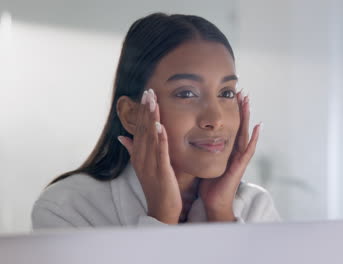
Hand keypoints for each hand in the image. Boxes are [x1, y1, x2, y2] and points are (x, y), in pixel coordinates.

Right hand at [118, 89, 181, 224]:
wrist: (161, 209)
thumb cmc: (155, 187)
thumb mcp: (143, 166)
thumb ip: (133, 150)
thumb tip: (122, 136)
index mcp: (138, 155)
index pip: (139, 128)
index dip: (142, 111)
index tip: (145, 94)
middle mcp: (142, 157)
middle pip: (143, 129)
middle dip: (146, 109)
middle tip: (149, 90)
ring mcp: (150, 164)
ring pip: (150, 137)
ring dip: (152, 118)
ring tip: (153, 101)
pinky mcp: (161, 171)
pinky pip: (160, 152)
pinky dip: (160, 138)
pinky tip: (161, 126)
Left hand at [199, 91, 261, 221]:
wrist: (213, 202)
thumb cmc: (209, 183)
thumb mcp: (204, 161)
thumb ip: (201, 149)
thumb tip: (189, 135)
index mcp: (226, 148)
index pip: (228, 125)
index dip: (229, 111)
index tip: (228, 95)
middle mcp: (234, 150)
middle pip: (239, 125)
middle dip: (240, 108)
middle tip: (241, 91)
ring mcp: (239, 157)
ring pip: (245, 132)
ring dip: (247, 117)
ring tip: (248, 101)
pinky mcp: (240, 166)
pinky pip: (248, 150)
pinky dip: (254, 138)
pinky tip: (258, 127)